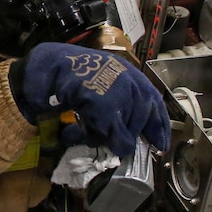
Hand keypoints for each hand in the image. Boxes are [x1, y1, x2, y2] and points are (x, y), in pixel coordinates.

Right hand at [9, 43, 169, 155]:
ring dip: (114, 138)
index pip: (154, 102)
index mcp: (129, 72)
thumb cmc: (73, 74)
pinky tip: (88, 136)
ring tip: (95, 137)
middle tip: (118, 143)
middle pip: (142, 116)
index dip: (159, 125)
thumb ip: (119, 100)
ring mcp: (117, 91)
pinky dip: (103, 139)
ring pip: (129, 128)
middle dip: (131, 133)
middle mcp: (128, 80)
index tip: (161, 144)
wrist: (50, 66)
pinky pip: (113, 134)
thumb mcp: (103, 81)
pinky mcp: (104, 105)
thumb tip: (130, 132)